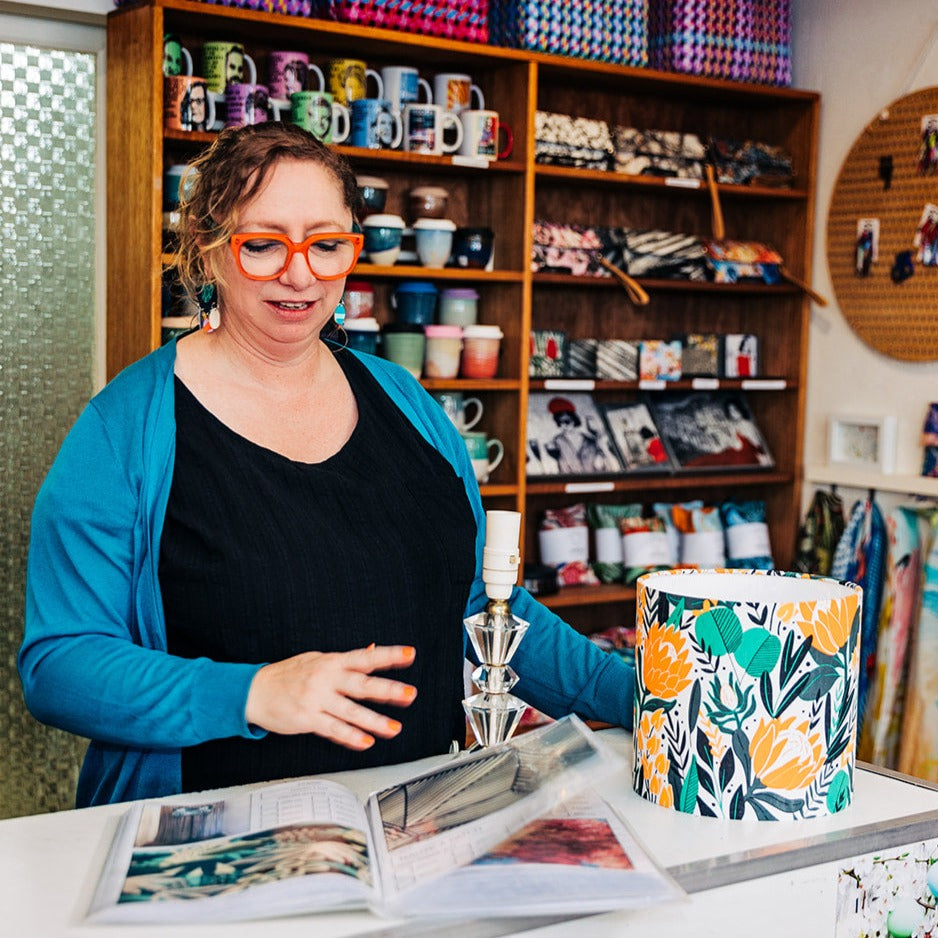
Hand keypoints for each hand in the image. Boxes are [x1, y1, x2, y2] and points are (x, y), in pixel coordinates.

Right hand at [245, 644, 416, 749]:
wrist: (254, 690)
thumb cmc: (288, 675)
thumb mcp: (318, 659)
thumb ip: (347, 659)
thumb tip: (373, 649)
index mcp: (332, 662)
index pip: (366, 657)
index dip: (389, 655)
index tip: (410, 655)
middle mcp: (327, 678)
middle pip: (362, 684)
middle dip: (388, 690)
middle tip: (409, 694)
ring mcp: (317, 699)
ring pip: (351, 711)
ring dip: (375, 721)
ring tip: (394, 728)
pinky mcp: (307, 718)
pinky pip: (333, 729)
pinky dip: (351, 736)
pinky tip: (365, 742)